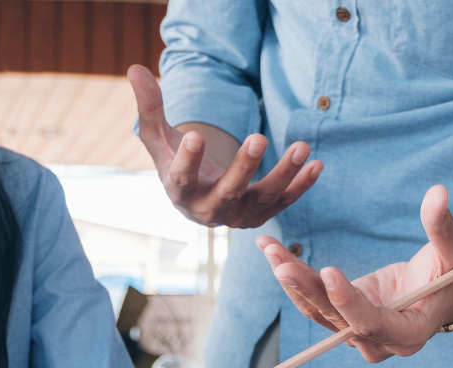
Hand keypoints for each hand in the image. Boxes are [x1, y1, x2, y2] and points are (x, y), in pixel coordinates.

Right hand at [128, 65, 322, 227]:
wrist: (194, 196)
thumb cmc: (174, 159)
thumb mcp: (158, 136)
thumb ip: (149, 106)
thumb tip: (135, 68)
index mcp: (179, 192)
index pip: (182, 178)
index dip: (189, 160)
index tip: (195, 135)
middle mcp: (208, 209)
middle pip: (227, 192)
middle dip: (244, 168)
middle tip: (258, 138)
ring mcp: (236, 216)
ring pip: (262, 199)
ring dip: (284, 175)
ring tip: (303, 147)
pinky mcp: (259, 215)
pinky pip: (283, 202)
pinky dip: (301, 186)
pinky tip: (317, 165)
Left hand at [257, 185, 452, 362]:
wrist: (445, 288)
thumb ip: (442, 225)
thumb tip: (438, 192)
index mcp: (410, 332)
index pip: (372, 324)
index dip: (349, 302)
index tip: (330, 271)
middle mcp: (379, 342)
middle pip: (337, 321)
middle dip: (308, 291)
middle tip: (281, 264)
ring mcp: (358, 334)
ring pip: (318, 312)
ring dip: (293, 282)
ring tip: (269, 250)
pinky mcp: (343, 319)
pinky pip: (314, 302)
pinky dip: (294, 279)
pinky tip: (273, 252)